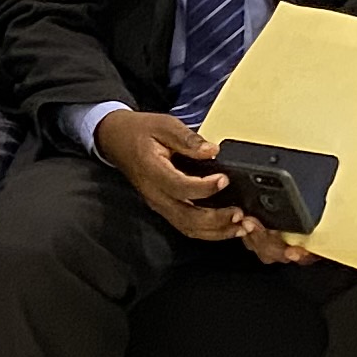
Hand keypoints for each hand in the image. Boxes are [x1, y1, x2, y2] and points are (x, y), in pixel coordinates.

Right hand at [97, 109, 245, 241]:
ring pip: (188, 227)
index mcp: (152, 171)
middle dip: (216, 220)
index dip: (204, 187)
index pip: (179, 186)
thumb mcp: (163, 125)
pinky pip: (186, 226)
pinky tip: (227, 228)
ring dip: (215, 231)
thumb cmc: (139, 132)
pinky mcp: (165, 208)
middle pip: (186, 217)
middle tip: (240, 214)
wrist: (116, 140)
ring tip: (240, 227)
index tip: (224, 179)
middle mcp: (155, 194)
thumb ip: (188, 139)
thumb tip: (212, 150)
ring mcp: (159, 204)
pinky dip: (208, 231)